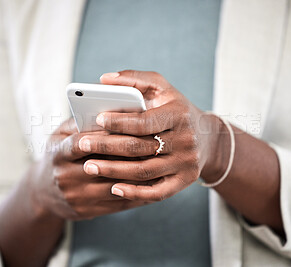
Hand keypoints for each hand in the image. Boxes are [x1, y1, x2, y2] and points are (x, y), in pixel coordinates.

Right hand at [30, 118, 144, 220]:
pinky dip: (138, 192)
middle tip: (155, 141)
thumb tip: (106, 112)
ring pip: (116, 185)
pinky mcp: (87, 211)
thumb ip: (79, 123)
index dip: (106, 134)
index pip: (82, 142)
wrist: (43, 193)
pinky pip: (118, 203)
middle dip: (130, 152)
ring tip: (159, 160)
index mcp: (57, 154)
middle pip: (104, 164)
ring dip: (139, 174)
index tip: (130, 124)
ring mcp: (77, 197)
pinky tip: (153, 181)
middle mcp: (66, 177)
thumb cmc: (58, 155)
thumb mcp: (59, 136)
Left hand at [79, 70, 223, 201]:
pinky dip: (134, 193)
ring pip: (144, 172)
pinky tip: (114, 189)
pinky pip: (157, 192)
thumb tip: (104, 79)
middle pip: (140, 148)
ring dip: (113, 171)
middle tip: (83, 145)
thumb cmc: (176, 109)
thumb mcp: (161, 88)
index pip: (144, 121)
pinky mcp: (185, 181)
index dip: (119, 122)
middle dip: (107, 146)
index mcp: (178, 114)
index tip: (97, 119)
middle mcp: (185, 140)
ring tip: (88, 166)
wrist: (207, 138)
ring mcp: (186, 163)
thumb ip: (134, 79)